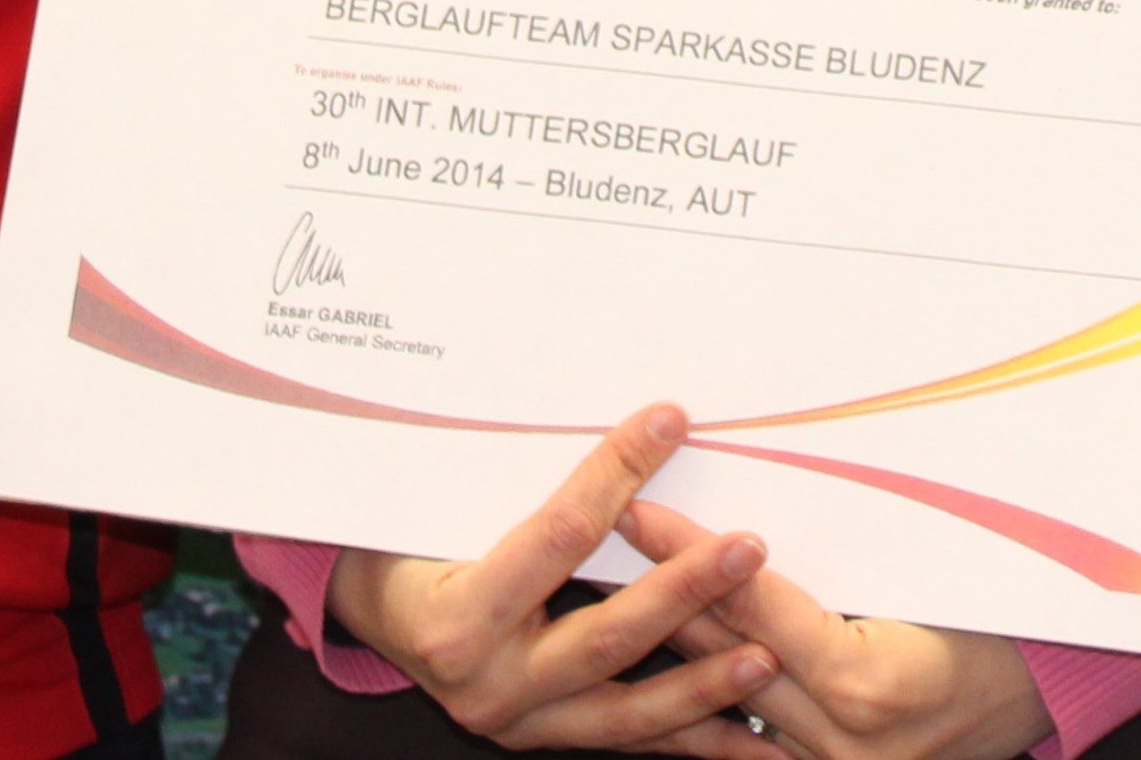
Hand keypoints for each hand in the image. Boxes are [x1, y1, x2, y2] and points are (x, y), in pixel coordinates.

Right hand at [328, 404, 789, 756]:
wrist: (373, 613)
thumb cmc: (409, 542)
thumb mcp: (445, 504)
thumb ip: (524, 478)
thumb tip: (617, 413)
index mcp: (458, 618)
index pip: (558, 537)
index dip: (616, 474)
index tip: (669, 423)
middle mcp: (486, 683)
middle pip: (606, 634)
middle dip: (685, 590)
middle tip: (749, 546)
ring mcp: (518, 721)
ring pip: (628, 709)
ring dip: (704, 682)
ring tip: (768, 653)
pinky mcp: (543, 739)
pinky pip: (627, 742)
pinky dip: (689, 733)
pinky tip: (746, 727)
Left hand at [620, 501, 1053, 759]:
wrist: (1047, 686)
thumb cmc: (993, 613)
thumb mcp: (918, 575)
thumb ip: (833, 560)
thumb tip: (742, 510)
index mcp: (864, 682)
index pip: (752, 604)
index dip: (689, 553)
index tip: (639, 510)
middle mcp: (841, 741)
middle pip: (724, 655)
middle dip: (659, 593)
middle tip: (604, 540)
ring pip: (724, 703)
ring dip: (667, 647)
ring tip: (607, 595)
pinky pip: (747, 746)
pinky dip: (703, 708)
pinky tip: (652, 673)